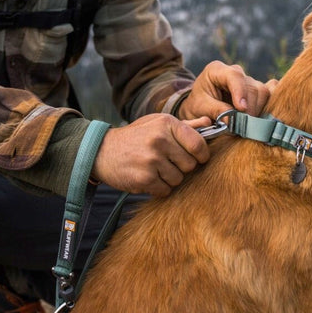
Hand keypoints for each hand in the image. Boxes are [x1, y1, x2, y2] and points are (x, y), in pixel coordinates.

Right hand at [91, 114, 211, 195]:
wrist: (101, 151)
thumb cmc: (135, 137)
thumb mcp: (157, 124)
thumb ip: (185, 126)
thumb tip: (210, 122)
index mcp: (167, 124)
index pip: (198, 144)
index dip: (202, 155)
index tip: (198, 158)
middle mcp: (160, 140)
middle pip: (190, 164)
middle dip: (182, 167)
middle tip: (168, 163)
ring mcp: (152, 159)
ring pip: (178, 179)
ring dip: (170, 178)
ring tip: (155, 169)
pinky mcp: (144, 178)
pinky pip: (165, 190)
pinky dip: (159, 188)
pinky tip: (148, 177)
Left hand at [177, 60, 275, 120]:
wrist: (200, 108)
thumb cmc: (198, 105)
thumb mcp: (200, 107)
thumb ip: (215, 111)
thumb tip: (231, 120)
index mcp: (218, 70)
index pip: (234, 76)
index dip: (240, 91)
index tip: (241, 109)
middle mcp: (235, 72)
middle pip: (252, 86)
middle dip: (250, 108)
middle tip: (243, 126)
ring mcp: (248, 81)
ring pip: (263, 92)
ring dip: (257, 110)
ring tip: (247, 126)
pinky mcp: (256, 91)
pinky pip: (269, 94)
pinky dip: (267, 106)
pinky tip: (261, 118)